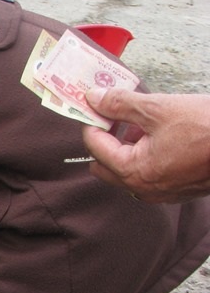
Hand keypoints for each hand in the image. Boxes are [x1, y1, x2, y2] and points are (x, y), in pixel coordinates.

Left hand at [81, 88, 209, 202]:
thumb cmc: (207, 127)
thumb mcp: (159, 108)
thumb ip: (121, 104)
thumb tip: (93, 99)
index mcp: (134, 172)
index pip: (95, 147)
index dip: (93, 122)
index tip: (95, 103)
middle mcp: (143, 190)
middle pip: (105, 165)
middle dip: (106, 138)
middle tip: (115, 112)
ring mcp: (162, 193)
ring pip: (128, 169)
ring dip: (127, 145)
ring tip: (144, 120)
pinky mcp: (178, 190)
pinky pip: (150, 173)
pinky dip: (146, 154)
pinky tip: (162, 134)